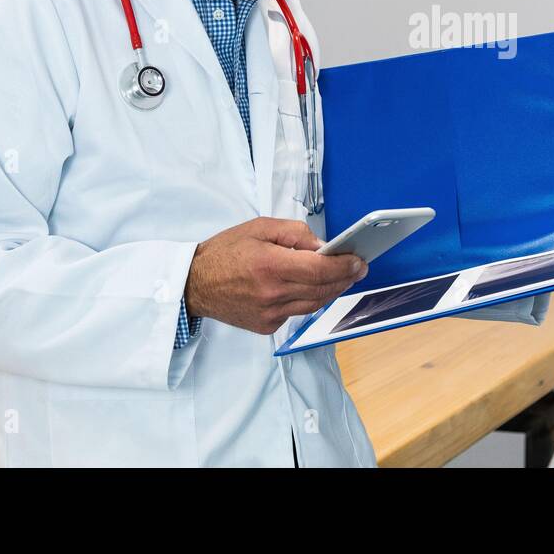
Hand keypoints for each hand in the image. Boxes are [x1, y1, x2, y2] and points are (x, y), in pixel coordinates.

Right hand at [184, 217, 367, 334]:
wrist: (194, 284)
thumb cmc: (225, 252)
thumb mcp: (259, 227)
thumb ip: (295, 234)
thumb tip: (322, 246)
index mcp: (270, 265)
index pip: (320, 269)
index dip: (344, 266)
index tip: (359, 260)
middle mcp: (272, 294)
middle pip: (323, 289)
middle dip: (345, 278)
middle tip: (358, 268)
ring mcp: (270, 314)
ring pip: (314, 303)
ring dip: (332, 290)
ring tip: (342, 276)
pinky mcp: (266, 326)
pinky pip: (297, 312)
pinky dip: (308, 299)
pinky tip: (310, 287)